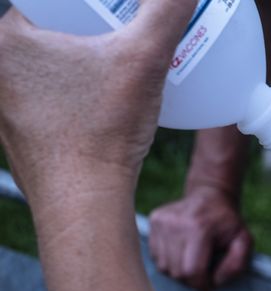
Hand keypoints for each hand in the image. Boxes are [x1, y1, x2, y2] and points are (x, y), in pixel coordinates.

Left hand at [0, 0, 193, 212]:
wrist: (85, 203)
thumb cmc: (103, 131)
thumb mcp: (145, 59)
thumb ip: (166, 12)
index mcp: (9, 41)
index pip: (53, 1)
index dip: (94, 5)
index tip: (121, 17)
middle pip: (54, 34)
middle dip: (93, 34)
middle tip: (127, 41)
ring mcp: (6, 107)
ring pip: (52, 69)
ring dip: (85, 66)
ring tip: (121, 72)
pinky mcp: (21, 135)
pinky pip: (51, 100)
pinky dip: (77, 96)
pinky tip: (105, 107)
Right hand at [150, 186, 252, 289]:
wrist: (211, 195)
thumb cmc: (229, 223)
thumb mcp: (244, 241)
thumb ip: (237, 265)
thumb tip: (215, 281)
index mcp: (199, 227)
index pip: (192, 271)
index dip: (204, 283)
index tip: (213, 279)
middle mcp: (175, 223)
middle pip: (177, 273)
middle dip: (192, 279)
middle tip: (205, 269)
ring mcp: (161, 221)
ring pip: (164, 268)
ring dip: (180, 270)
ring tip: (194, 257)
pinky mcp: (153, 221)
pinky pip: (156, 257)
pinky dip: (169, 260)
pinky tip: (182, 249)